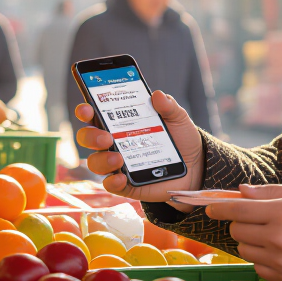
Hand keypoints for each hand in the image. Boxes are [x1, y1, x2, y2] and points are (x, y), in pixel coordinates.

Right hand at [74, 91, 203, 206]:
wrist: (196, 167)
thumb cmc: (180, 138)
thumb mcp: (177, 118)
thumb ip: (168, 106)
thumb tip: (157, 95)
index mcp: (120, 122)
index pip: (94, 114)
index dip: (86, 110)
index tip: (87, 109)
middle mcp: (113, 142)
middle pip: (88, 138)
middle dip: (91, 136)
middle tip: (106, 137)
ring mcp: (118, 164)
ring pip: (96, 162)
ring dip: (102, 160)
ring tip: (118, 158)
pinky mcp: (126, 184)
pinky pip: (111, 184)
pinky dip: (112, 181)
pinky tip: (122, 177)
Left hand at [204, 183, 281, 280]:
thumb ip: (268, 191)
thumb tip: (240, 191)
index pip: (237, 210)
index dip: (219, 208)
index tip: (210, 208)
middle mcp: (278, 239)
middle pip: (237, 230)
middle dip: (240, 222)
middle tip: (256, 220)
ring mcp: (280, 262)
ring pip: (243, 250)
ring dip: (250, 241)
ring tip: (271, 236)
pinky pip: (257, 267)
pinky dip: (262, 259)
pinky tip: (280, 251)